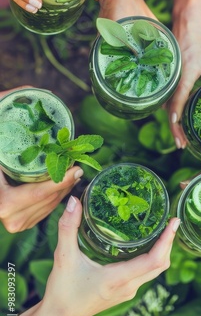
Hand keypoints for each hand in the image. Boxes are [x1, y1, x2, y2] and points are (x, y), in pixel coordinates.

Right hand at [0, 87, 82, 232]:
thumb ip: (5, 118)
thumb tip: (29, 91)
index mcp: (4, 203)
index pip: (40, 192)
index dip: (61, 181)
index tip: (76, 168)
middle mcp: (11, 218)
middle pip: (49, 201)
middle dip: (66, 184)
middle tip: (79, 167)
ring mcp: (16, 224)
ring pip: (49, 207)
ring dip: (63, 191)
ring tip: (73, 173)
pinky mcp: (19, 223)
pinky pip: (44, 211)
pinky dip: (54, 197)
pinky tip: (61, 184)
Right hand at [36, 197, 179, 315]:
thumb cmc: (62, 290)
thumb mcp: (64, 256)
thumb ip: (68, 228)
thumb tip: (73, 201)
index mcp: (118, 279)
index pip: (154, 260)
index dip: (167, 241)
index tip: (174, 222)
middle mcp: (128, 287)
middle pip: (160, 265)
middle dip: (169, 243)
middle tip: (172, 221)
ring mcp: (128, 291)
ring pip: (154, 270)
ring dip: (162, 250)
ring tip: (163, 228)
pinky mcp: (124, 292)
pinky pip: (146, 273)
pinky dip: (152, 258)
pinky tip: (147, 244)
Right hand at [168, 0, 200, 148]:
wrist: (189, 13)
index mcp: (187, 68)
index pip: (178, 96)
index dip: (176, 115)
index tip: (177, 131)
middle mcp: (174, 72)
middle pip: (168, 105)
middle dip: (173, 127)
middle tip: (181, 144)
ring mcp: (168, 72)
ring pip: (165, 101)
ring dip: (171, 120)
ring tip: (180, 137)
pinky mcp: (168, 71)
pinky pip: (166, 92)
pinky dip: (169, 107)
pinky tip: (176, 118)